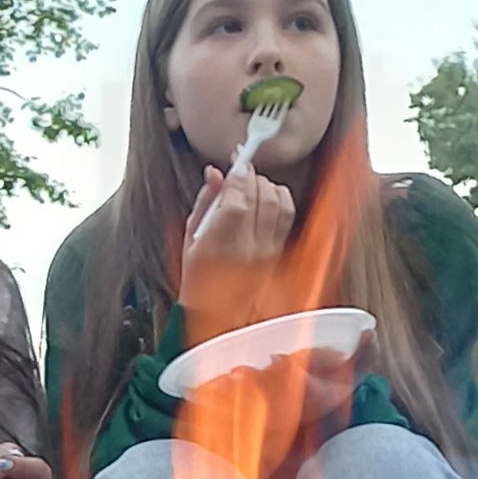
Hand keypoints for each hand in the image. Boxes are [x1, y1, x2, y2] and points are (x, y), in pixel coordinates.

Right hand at [178, 161, 297, 338]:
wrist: (215, 314)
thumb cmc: (196, 278)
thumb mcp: (190, 238)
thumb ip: (205, 202)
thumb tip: (214, 173)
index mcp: (220, 246)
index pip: (238, 199)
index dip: (238, 176)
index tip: (234, 164)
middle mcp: (249, 248)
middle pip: (261, 196)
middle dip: (252, 177)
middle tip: (241, 171)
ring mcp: (267, 251)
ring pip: (279, 202)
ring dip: (266, 186)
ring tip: (252, 184)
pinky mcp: (277, 252)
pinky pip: (287, 215)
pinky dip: (281, 199)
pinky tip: (267, 197)